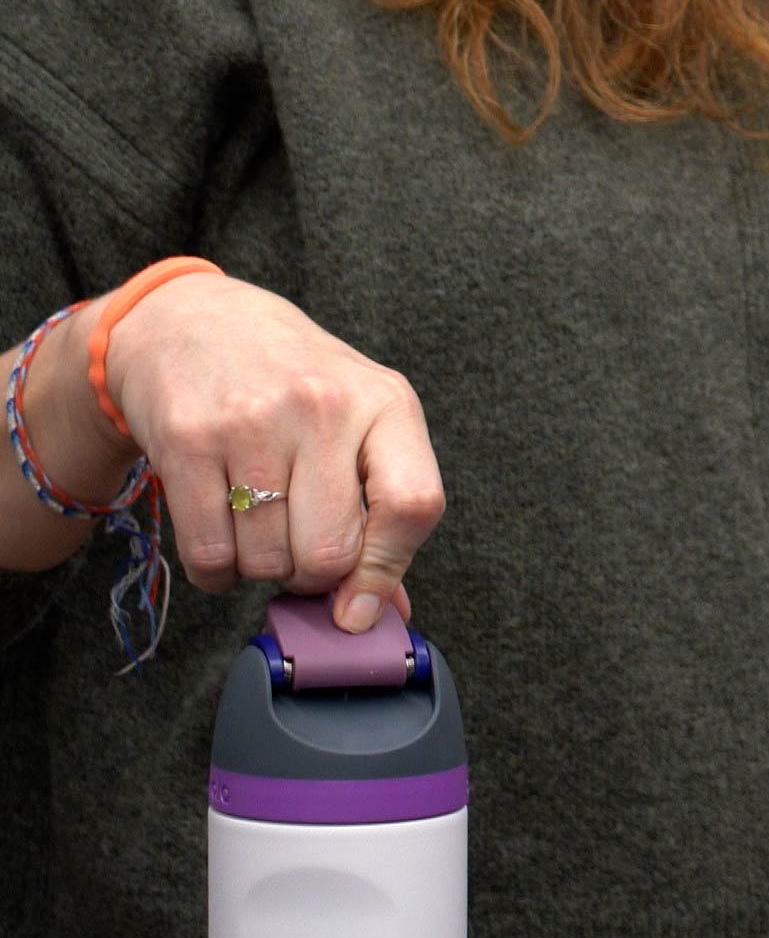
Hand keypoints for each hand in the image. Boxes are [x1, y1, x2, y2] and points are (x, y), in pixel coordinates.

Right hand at [89, 269, 440, 632]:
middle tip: (300, 548)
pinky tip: (225, 539)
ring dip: (263, 569)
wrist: (196, 324)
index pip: (413, 504)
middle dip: (314, 575)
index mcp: (386, 403)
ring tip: (261, 526)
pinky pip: (209, 555)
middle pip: (329, 552)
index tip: (362, 607)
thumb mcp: (362, 422)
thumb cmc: (295, 384)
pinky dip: (219, 572)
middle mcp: (323, 408)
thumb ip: (385, 512)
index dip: (388, 570)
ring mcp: (252, 423)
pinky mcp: (187, 442)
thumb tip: (387, 612)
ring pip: (266, 562)